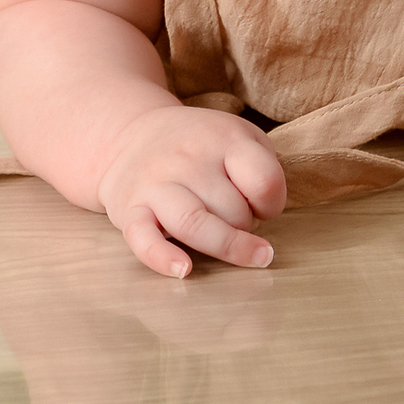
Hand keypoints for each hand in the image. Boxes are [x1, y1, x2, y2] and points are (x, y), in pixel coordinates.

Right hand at [97, 106, 286, 277]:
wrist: (132, 134)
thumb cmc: (200, 143)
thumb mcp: (241, 135)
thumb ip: (262, 169)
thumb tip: (262, 217)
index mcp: (225, 139)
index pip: (264, 181)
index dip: (272, 203)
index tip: (262, 206)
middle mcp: (189, 159)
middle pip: (232, 210)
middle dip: (244, 226)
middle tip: (237, 219)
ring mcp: (157, 184)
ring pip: (194, 224)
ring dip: (226, 247)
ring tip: (246, 257)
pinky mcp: (130, 209)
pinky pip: (143, 238)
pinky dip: (162, 258)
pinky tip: (183, 270)